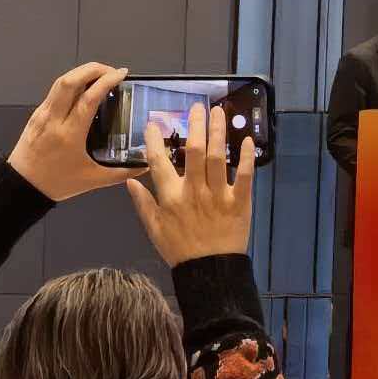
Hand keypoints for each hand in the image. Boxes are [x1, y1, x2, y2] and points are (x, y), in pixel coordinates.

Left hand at [11, 63, 130, 201]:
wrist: (20, 186)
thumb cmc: (56, 183)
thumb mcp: (93, 180)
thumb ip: (122, 172)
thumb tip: (145, 165)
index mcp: (69, 134)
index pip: (89, 98)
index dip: (106, 81)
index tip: (122, 74)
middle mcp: (54, 119)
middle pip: (70, 81)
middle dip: (93, 69)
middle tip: (112, 71)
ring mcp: (43, 114)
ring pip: (60, 82)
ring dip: (81, 72)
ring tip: (100, 74)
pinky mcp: (37, 114)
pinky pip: (55, 91)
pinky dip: (71, 83)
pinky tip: (83, 88)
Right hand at [124, 103, 258, 264]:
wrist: (209, 271)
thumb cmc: (180, 249)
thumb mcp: (154, 228)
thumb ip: (143, 203)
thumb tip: (130, 180)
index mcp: (171, 197)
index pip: (159, 162)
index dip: (154, 140)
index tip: (153, 123)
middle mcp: (194, 191)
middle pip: (194, 151)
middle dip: (195, 125)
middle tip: (197, 106)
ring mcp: (218, 195)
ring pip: (217, 157)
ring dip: (218, 132)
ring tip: (219, 113)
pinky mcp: (239, 202)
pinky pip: (244, 176)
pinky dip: (246, 158)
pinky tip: (247, 140)